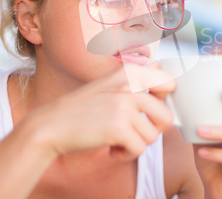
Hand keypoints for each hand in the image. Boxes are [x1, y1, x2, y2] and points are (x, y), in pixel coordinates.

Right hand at [22, 63, 174, 159]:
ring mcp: (124, 106)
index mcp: (130, 72)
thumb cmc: (83, 107)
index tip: (147, 111)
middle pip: (166, 116)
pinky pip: (139, 149)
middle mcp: (130, 85)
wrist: (51, 125)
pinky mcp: (119, 128)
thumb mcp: (109, 83)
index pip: (170, 83)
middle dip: (151, 130)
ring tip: (118, 139)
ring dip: (136, 143)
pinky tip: (112, 148)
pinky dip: (126, 154)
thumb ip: (137, 76)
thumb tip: (160, 67)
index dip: (164, 102)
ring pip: (153, 136)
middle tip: (132, 131)